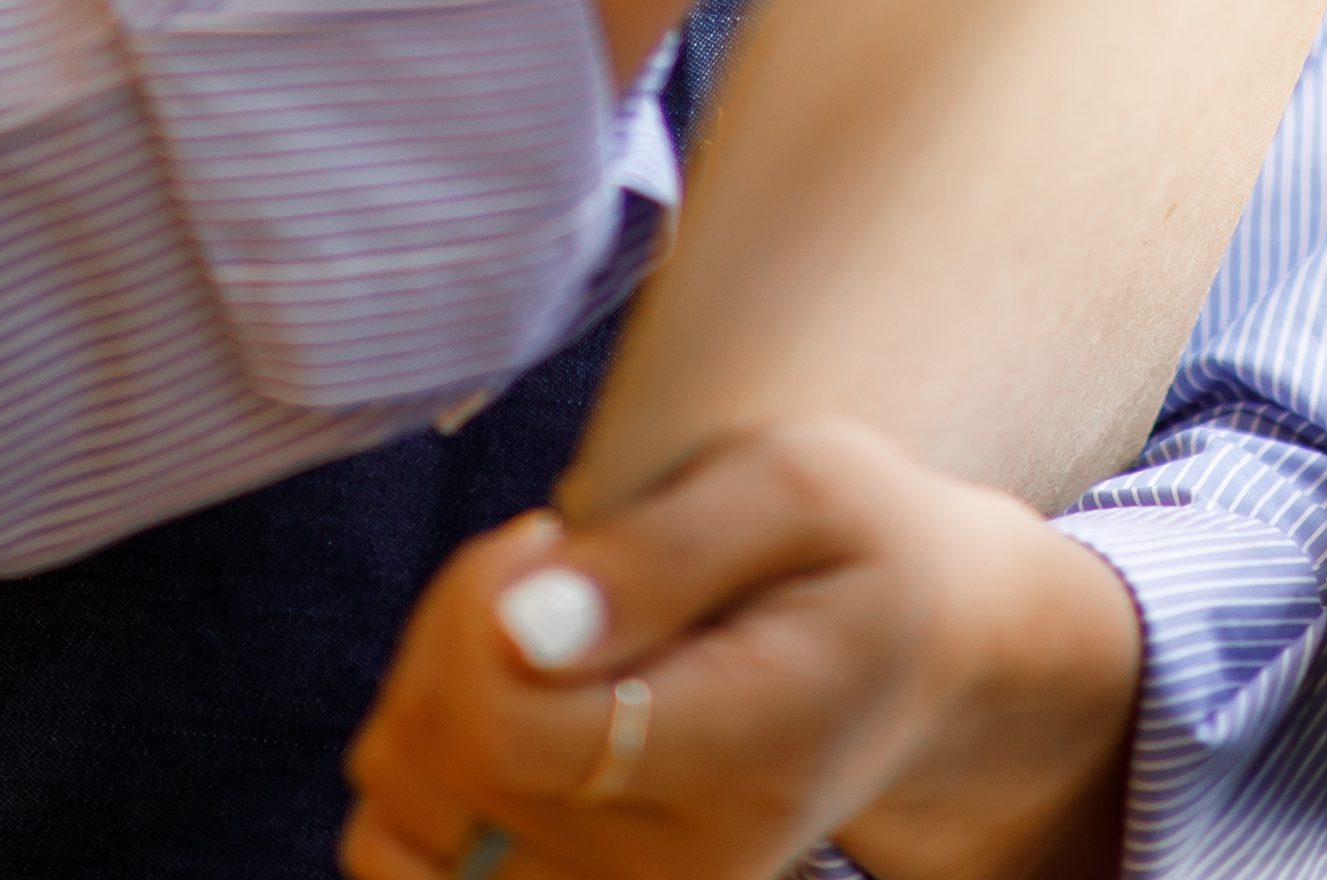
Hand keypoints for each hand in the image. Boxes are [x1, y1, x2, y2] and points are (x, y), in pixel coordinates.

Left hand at [338, 431, 1137, 879]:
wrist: (920, 659)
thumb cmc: (857, 550)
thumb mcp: (800, 484)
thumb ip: (661, 550)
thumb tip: (523, 624)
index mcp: (748, 758)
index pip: (518, 732)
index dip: (479, 615)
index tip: (546, 534)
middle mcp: (686, 866)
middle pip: (450, 775)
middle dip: (449, 640)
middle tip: (543, 560)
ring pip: (407, 830)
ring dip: (426, 704)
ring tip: (524, 629)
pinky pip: (414, 859)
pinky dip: (421, 769)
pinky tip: (502, 694)